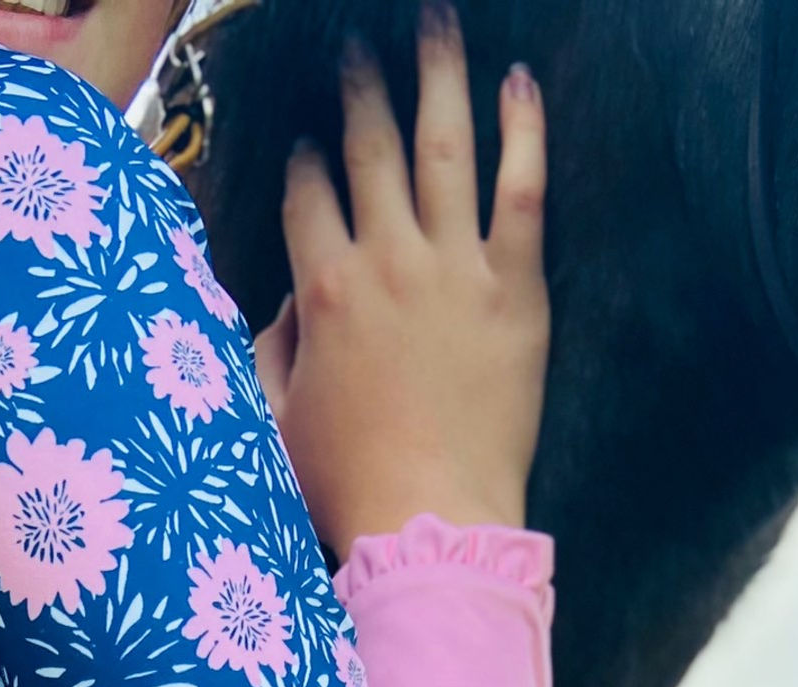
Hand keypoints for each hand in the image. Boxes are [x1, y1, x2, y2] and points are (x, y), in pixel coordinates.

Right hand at [254, 16, 549, 564]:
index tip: (305, 142)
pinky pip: (522, 188)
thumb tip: (289, 303)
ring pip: (443, 144)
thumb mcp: (278, 422)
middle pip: (368, 146)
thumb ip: (274, 350)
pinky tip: (518, 80)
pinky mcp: (516, 289)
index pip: (306, 195)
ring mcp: (454, 269)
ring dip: (437, 72)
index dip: (302, 162)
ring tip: (435, 19)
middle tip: (358, 47)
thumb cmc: (348, 489)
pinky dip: (522, 128)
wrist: (430, 525)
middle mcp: (386, 261)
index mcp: (322, 293)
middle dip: (360, 87)